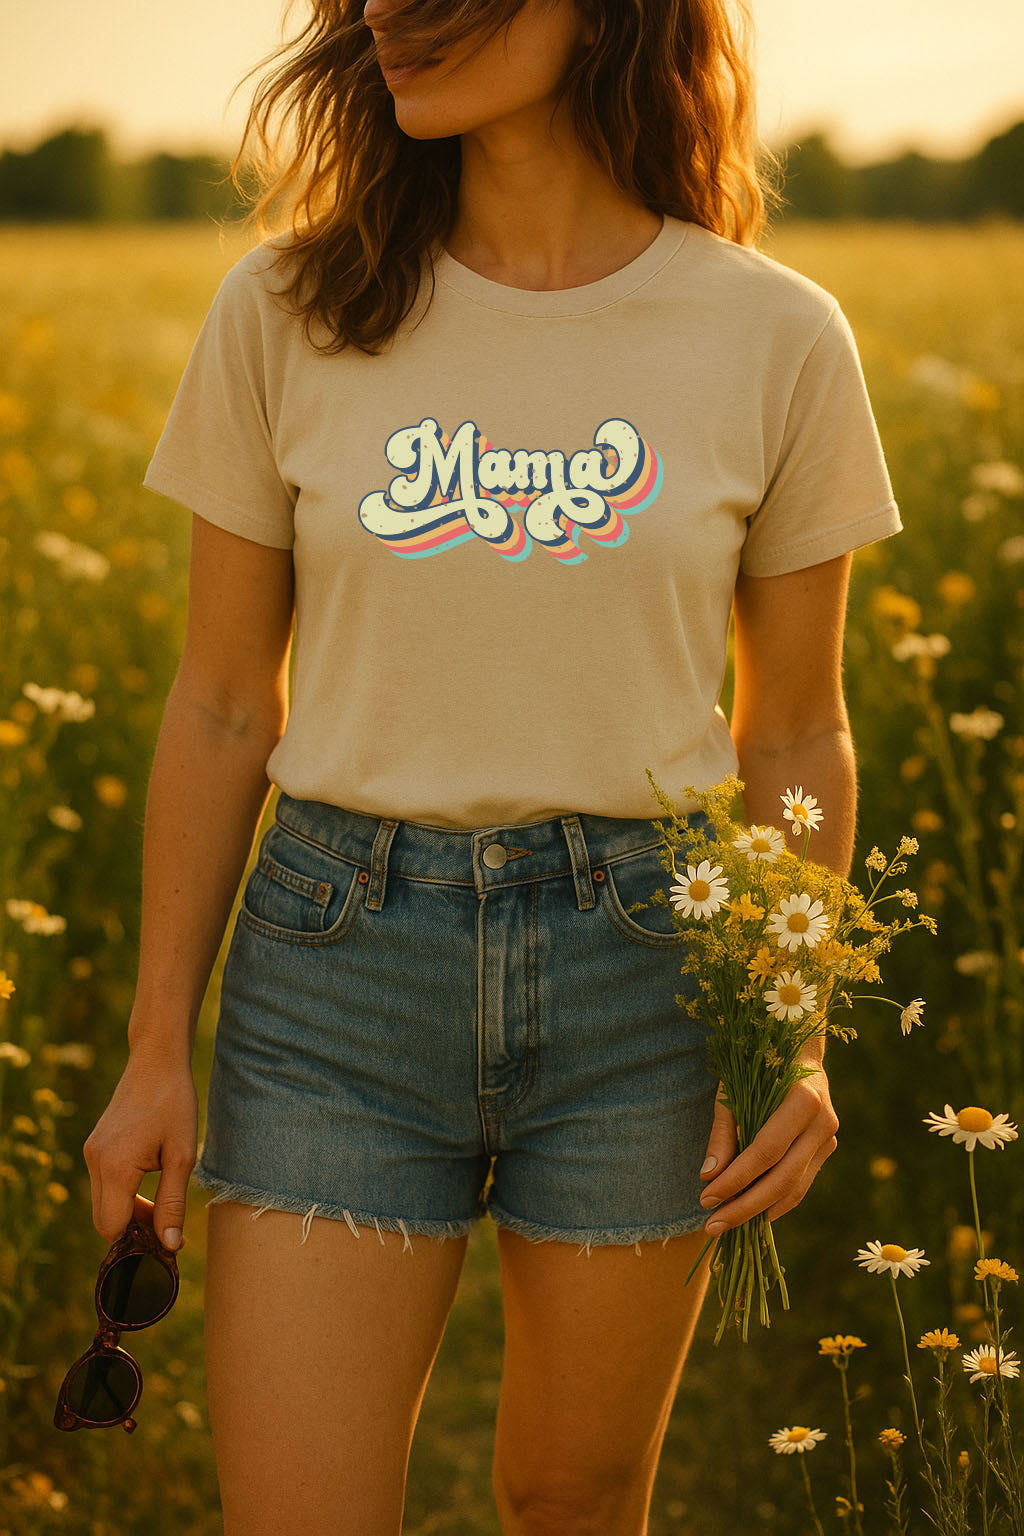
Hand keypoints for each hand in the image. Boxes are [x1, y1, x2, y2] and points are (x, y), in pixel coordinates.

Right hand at [83, 1051, 197, 1252]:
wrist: (156, 1063)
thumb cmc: (174, 1105)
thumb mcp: (182, 1157)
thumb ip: (173, 1204)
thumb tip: (168, 1245)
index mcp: (114, 1167)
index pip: (113, 1227)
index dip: (137, 1242)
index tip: (166, 1242)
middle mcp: (94, 1162)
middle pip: (104, 1219)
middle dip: (133, 1229)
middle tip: (168, 1227)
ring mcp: (91, 1153)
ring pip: (103, 1202)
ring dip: (129, 1211)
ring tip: (163, 1206)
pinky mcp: (94, 1146)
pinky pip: (103, 1184)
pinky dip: (122, 1193)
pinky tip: (150, 1183)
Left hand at [697, 1058, 839, 1232]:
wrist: (799, 1050)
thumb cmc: (758, 1063)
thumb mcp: (735, 1088)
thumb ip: (723, 1132)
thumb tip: (709, 1176)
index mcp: (803, 1098)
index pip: (766, 1151)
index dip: (735, 1179)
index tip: (706, 1198)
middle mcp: (823, 1122)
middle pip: (783, 1178)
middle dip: (745, 1207)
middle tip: (712, 1226)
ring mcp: (829, 1139)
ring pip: (794, 1188)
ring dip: (758, 1212)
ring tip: (725, 1225)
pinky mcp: (827, 1150)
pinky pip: (800, 1185)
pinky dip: (774, 1203)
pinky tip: (749, 1214)